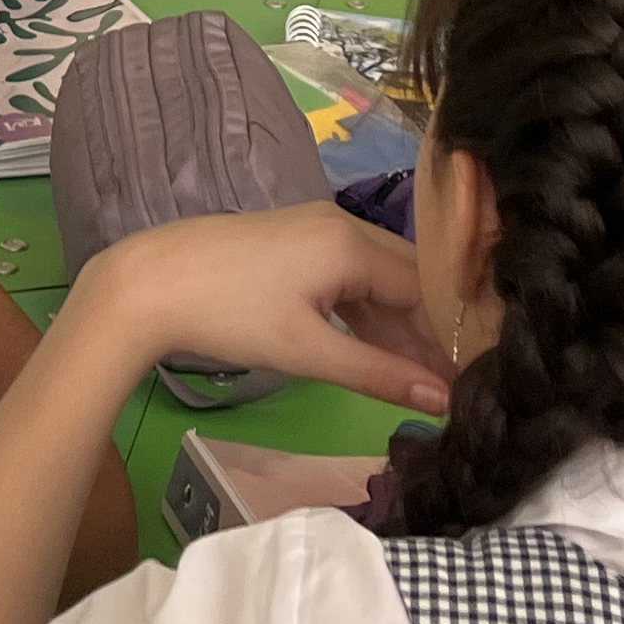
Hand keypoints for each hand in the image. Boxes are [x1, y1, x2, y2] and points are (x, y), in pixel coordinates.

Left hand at [61, 201, 450, 415]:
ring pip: (377, 279)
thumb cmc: (231, 314)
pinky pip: (349, 277)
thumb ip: (377, 374)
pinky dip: (365, 314)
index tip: (473, 374)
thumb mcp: (307, 351)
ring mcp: (317, 230)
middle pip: (406, 278)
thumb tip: (441, 398)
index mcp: (352, 243)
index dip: (450, 332)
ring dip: (396, 326)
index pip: (426, 286)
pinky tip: (376, 352)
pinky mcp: (296, 243)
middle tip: (453, 383)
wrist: (150, 283)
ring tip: (420, 379)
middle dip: (428, 329)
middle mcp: (343, 225)